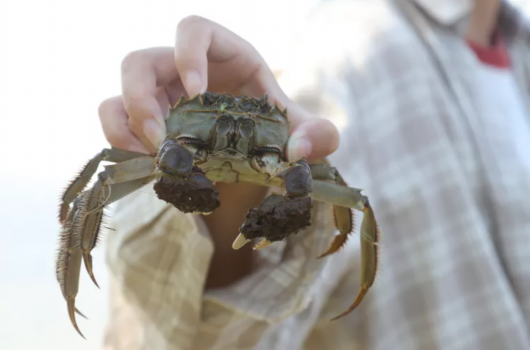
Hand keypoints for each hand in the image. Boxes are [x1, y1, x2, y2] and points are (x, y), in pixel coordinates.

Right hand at [98, 16, 339, 287]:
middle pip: (140, 60)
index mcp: (225, 57)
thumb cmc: (276, 128)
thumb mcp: (301, 129)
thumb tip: (299, 150)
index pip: (193, 30)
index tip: (195, 92)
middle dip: (141, 98)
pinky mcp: (149, 121)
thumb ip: (318, 134)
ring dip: (126, 123)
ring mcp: (162, 96)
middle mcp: (185, 71)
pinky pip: (116, 119)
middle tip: (162, 138)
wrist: (256, 152)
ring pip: (120, 91)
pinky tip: (148, 162)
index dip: (187, 53)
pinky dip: (121, 139)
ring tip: (153, 156)